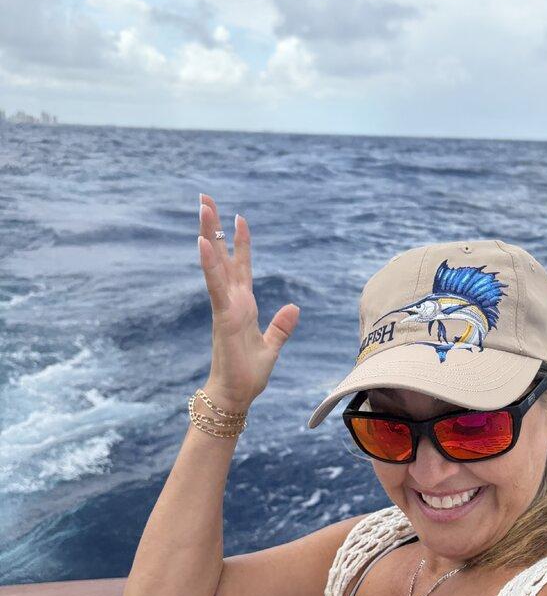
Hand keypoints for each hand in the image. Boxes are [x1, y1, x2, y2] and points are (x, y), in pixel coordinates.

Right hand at [198, 193, 299, 409]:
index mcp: (243, 306)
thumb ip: (281, 327)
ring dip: (209, 236)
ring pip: (216, 265)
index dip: (240, 243)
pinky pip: (215, 287)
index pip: (241, 267)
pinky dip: (210, 265)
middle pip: (222, 257)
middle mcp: (231, 301)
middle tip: (205, 199)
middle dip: (214, 228)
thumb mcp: (271, 347)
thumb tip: (294, 307)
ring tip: (203, 208)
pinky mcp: (223, 318)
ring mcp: (225, 307)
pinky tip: (204, 244)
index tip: (238, 218)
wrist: (235, 396)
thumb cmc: (247, 375)